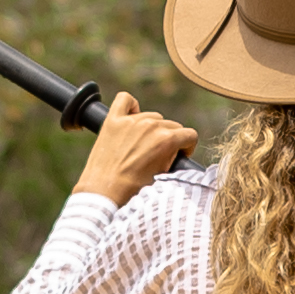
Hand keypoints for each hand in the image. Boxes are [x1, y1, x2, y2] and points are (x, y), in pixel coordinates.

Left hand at [74, 104, 195, 203]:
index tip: (178, 156)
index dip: (186, 148)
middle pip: (172, 126)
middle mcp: (151, 126)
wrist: (104, 193)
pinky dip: (130, 107)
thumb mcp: (163, 175)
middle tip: (158, 156)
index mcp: (167, 140)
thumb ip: (173, 157)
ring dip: (151, 128)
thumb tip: (176, 150)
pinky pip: (125, 100)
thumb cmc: (133, 190)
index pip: (190, 135)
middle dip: (170, 140)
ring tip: (141, 145)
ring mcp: (131, 121)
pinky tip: (130, 119)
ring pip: (153, 117)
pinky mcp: (113, 120)